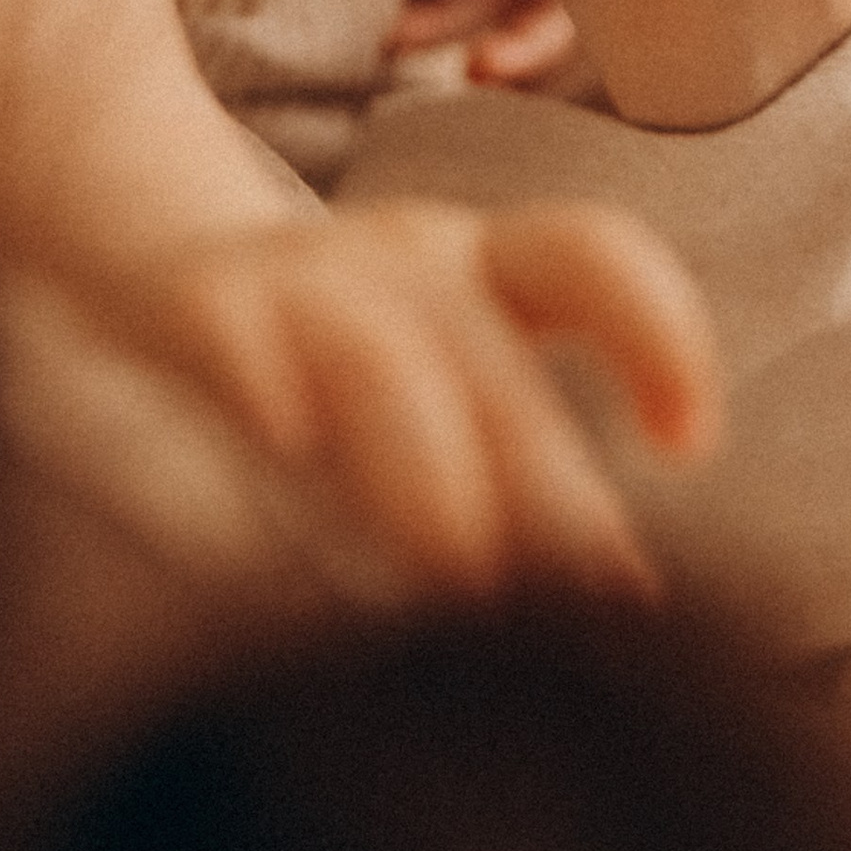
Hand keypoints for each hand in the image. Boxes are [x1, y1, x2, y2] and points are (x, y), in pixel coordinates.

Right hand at [131, 196, 717, 600]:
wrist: (162, 263)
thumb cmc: (346, 352)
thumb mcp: (448, 375)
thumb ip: (530, 468)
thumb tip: (633, 591)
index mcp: (484, 268)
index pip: (590, 258)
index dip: (655, 331)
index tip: (687, 444)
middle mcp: (403, 262)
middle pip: (485, 349)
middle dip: (541, 470)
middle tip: (586, 581)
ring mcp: (297, 282)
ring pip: (378, 354)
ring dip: (428, 455)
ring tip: (456, 560)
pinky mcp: (196, 308)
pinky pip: (228, 335)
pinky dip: (261, 375)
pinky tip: (284, 435)